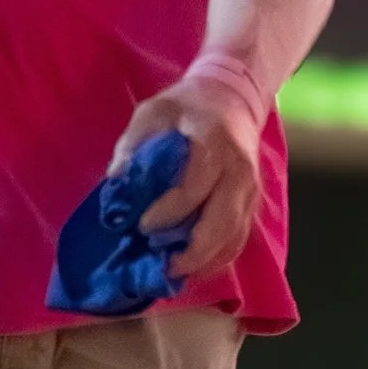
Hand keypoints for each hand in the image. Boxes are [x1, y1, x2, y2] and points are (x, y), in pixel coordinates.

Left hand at [109, 78, 264, 281]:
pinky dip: (216, 259)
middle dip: (191, 251)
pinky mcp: (252, 203)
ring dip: (204, 260)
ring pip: (233, 237)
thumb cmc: (186, 107)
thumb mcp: (152, 112)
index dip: (168, 212)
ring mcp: (251, 189)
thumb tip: (115, 189)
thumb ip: (133, 147)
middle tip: (160, 265)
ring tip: (172, 271)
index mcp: (213, 141)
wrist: (232, 97)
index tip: (141, 226)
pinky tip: (192, 265)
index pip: (194, 187)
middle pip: (222, 221)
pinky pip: (238, 240)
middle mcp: (239, 169)